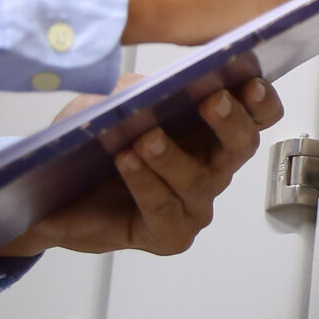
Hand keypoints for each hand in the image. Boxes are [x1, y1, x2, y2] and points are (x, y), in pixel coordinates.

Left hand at [0, 78, 285, 257]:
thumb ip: (128, 92)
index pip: (256, 116)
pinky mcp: (171, 235)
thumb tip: (137, 86)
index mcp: (211, 132)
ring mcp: (194, 205)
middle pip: (242, 146)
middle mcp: (212, 168)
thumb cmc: (93, 151)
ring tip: (146, 139)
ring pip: (199, 179)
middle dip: (230, 122)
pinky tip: (127, 163)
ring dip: (174, 156)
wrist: (57, 201)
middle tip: (212, 101)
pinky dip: (146, 184)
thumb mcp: (106, 106)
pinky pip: (165, 209)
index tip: (251, 83)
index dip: (261, 100)